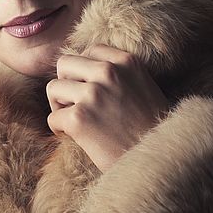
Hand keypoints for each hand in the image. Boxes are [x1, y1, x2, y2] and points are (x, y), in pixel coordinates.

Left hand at [46, 44, 169, 172]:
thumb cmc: (151, 129)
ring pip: (53, 88)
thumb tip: (86, 69)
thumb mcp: (143, 87)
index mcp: (126, 61)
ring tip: (76, 121)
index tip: (90, 89)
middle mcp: (108, 72)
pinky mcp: (78, 118)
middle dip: (66, 84)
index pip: (90, 51)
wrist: (159, 161)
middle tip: (75, 104)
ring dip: (59, 106)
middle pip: (64, 64)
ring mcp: (92, 94)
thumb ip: (119, 74)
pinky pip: (53, 118)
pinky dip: (60, 130)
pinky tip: (76, 138)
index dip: (84, 71)